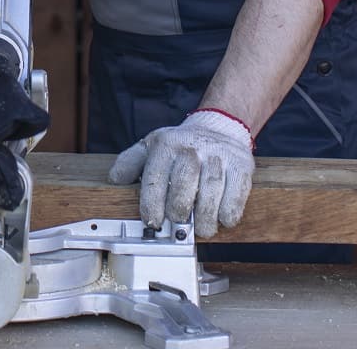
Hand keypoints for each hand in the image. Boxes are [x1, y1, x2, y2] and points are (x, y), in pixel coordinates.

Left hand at [108, 109, 254, 238]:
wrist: (219, 127)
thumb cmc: (182, 145)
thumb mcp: (151, 146)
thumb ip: (130, 163)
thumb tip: (115, 179)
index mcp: (166, 145)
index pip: (155, 178)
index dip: (152, 204)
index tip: (153, 222)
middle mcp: (192, 148)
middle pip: (184, 185)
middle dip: (179, 211)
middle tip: (178, 224)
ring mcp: (219, 156)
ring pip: (212, 190)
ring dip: (206, 217)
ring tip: (202, 229)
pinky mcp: (241, 165)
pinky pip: (237, 192)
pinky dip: (229, 211)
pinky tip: (222, 219)